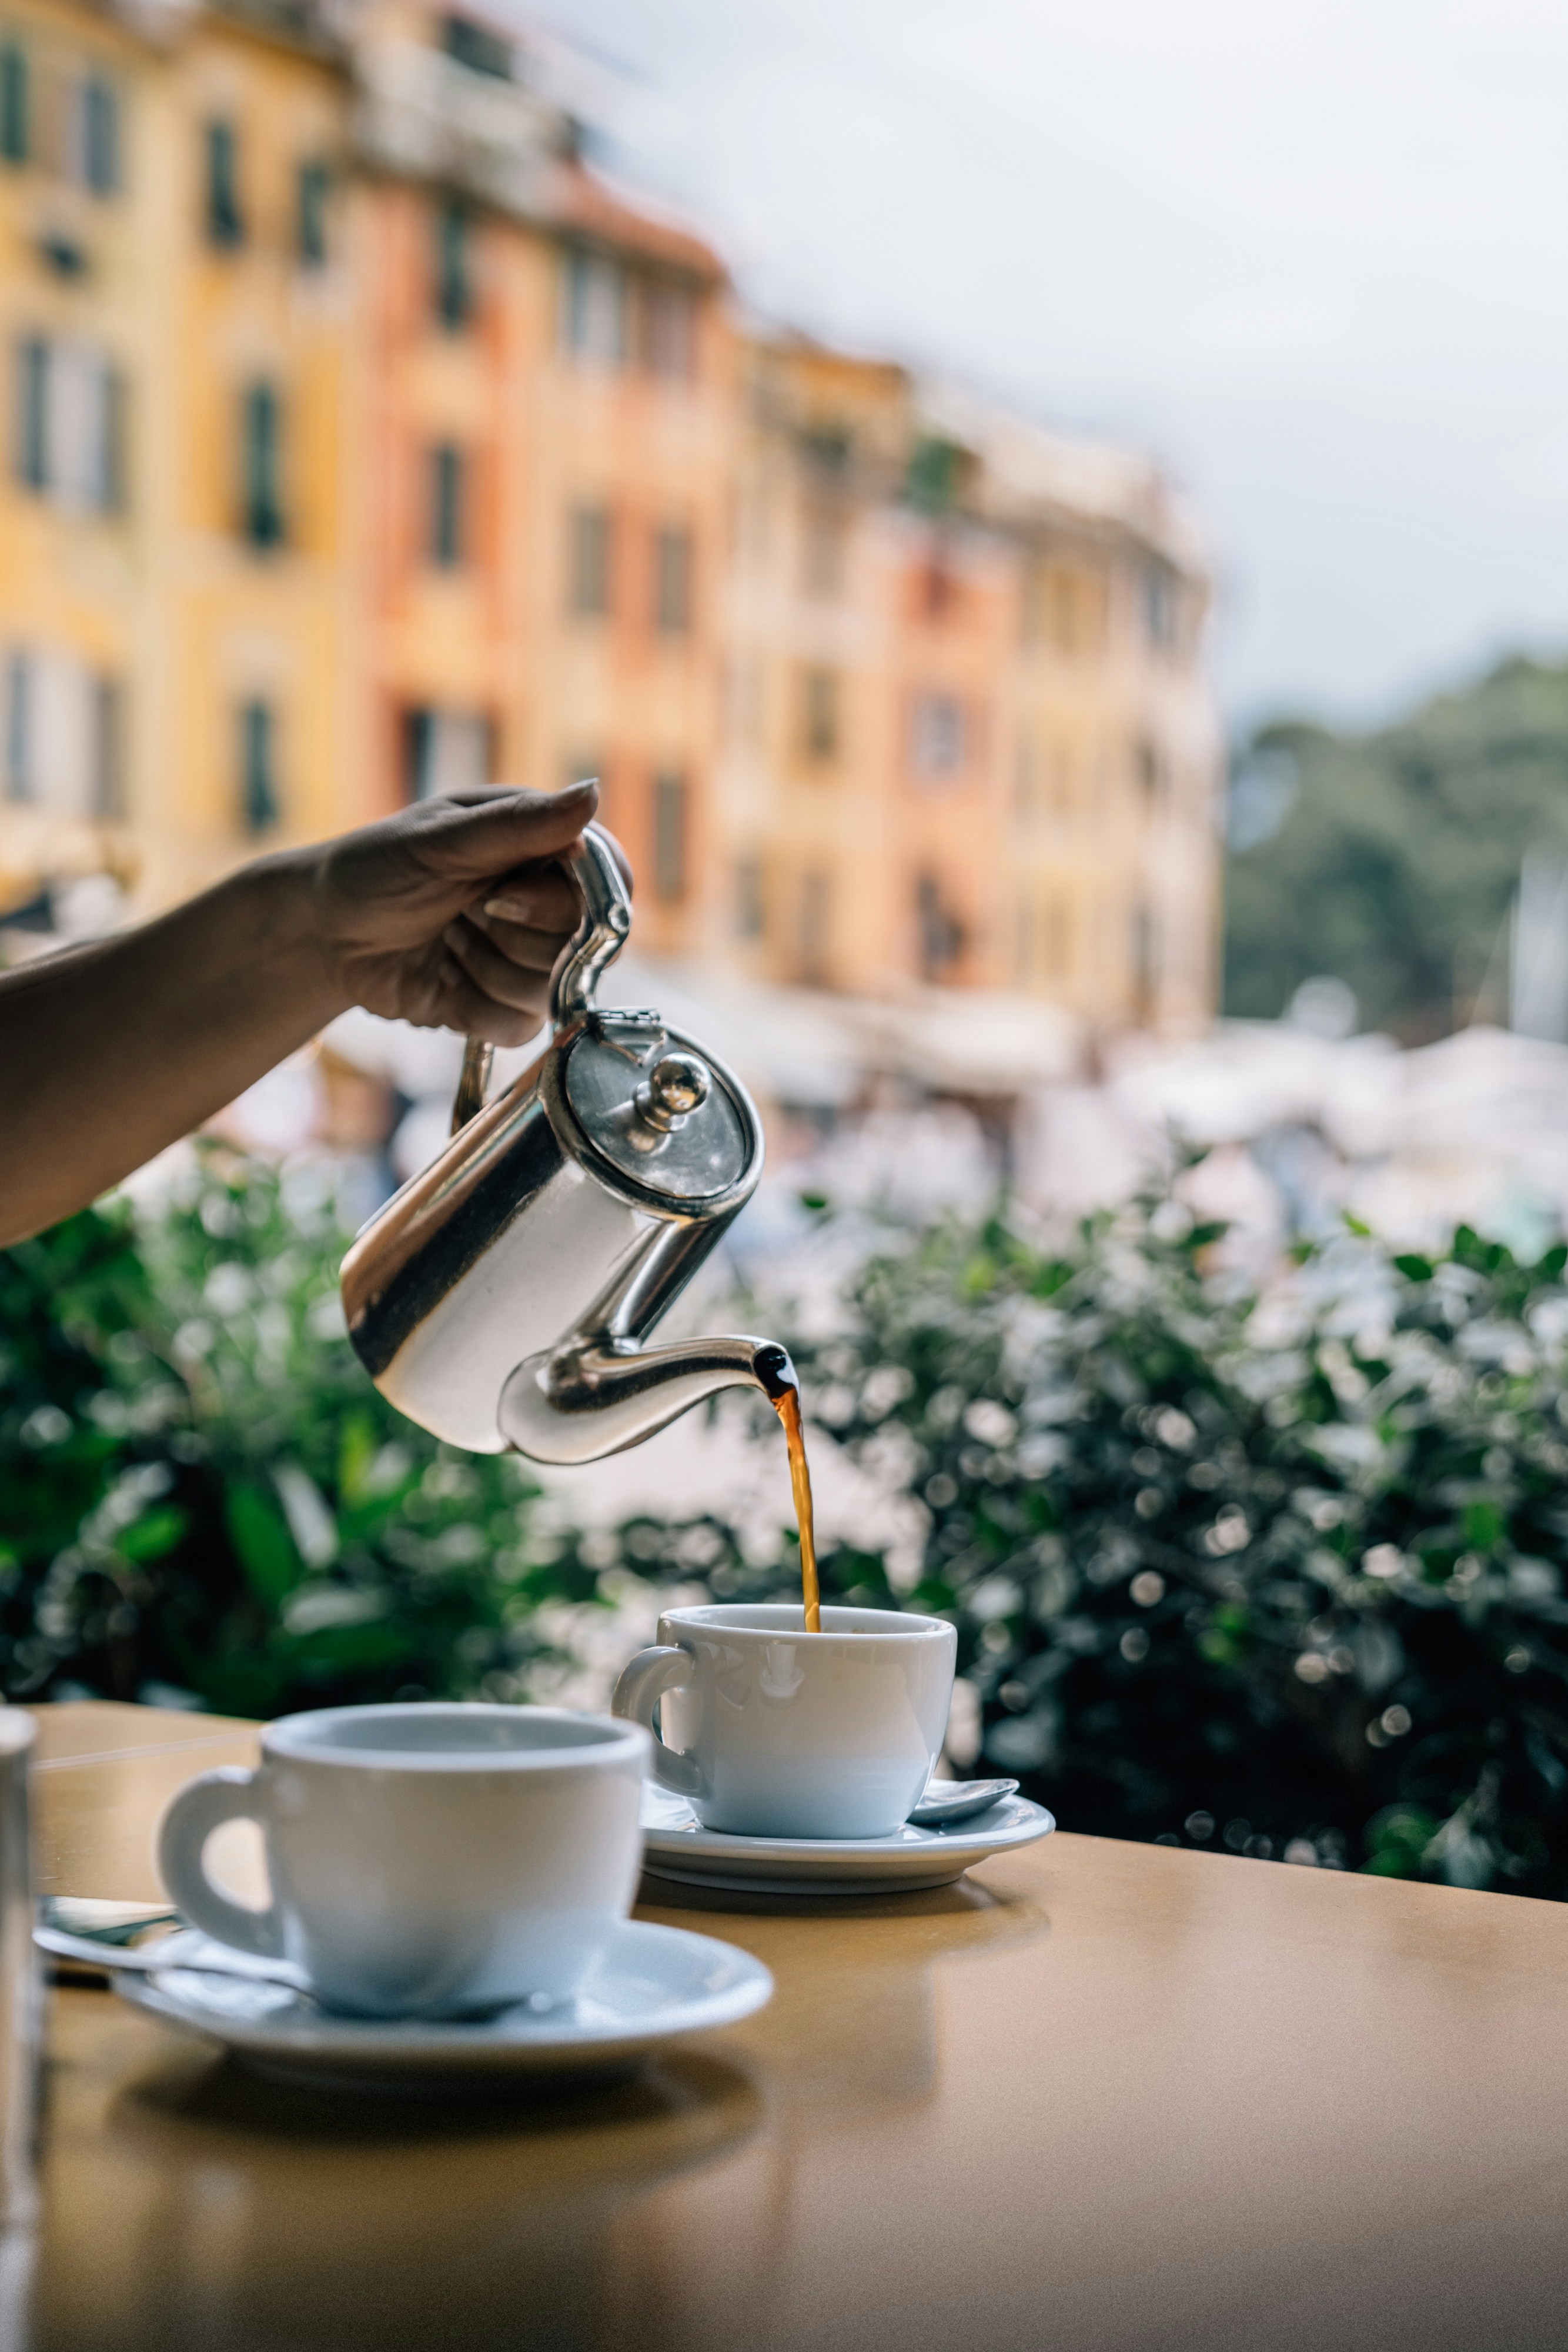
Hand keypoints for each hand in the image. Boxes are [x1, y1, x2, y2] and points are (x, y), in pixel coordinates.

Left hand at [307, 782, 631, 1043]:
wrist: (323, 933)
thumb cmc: (376, 868)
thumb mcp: (442, 839)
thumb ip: (520, 825)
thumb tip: (592, 793)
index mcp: (543, 847)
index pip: (609, 880)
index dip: (573, 900)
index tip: (505, 896)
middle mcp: (547, 903)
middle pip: (585, 943)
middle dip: (512, 934)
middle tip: (463, 909)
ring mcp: (529, 959)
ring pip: (551, 989)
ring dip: (484, 967)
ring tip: (445, 937)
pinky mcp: (505, 1005)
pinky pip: (519, 1026)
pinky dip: (473, 1006)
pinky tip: (443, 976)